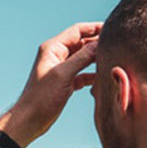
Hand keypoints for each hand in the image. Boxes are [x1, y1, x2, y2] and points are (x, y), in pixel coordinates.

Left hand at [0, 22, 101, 147]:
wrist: (30, 120)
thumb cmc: (42, 97)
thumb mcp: (63, 74)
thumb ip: (82, 58)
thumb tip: (99, 44)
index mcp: (53, 48)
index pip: (77, 31)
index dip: (95, 28)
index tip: (112, 28)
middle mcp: (56, 56)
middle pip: (81, 43)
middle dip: (98, 43)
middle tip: (117, 45)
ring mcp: (61, 69)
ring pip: (83, 59)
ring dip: (96, 59)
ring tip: (113, 60)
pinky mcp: (64, 83)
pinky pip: (82, 74)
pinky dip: (92, 75)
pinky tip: (102, 79)